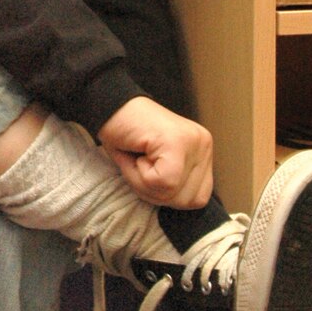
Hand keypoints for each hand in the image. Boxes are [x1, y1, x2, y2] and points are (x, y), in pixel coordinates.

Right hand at [96, 95, 213, 208]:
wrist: (108, 106)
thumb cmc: (126, 138)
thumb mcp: (156, 169)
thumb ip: (174, 186)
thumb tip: (176, 203)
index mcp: (202, 153)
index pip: (198, 199)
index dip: (168, 195)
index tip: (150, 169)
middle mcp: (203, 144)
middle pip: (189, 201)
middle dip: (157, 192)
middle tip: (141, 163)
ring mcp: (194, 142)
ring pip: (174, 193)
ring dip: (146, 183)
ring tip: (139, 156)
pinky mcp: (177, 142)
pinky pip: (162, 182)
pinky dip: (140, 175)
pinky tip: (137, 153)